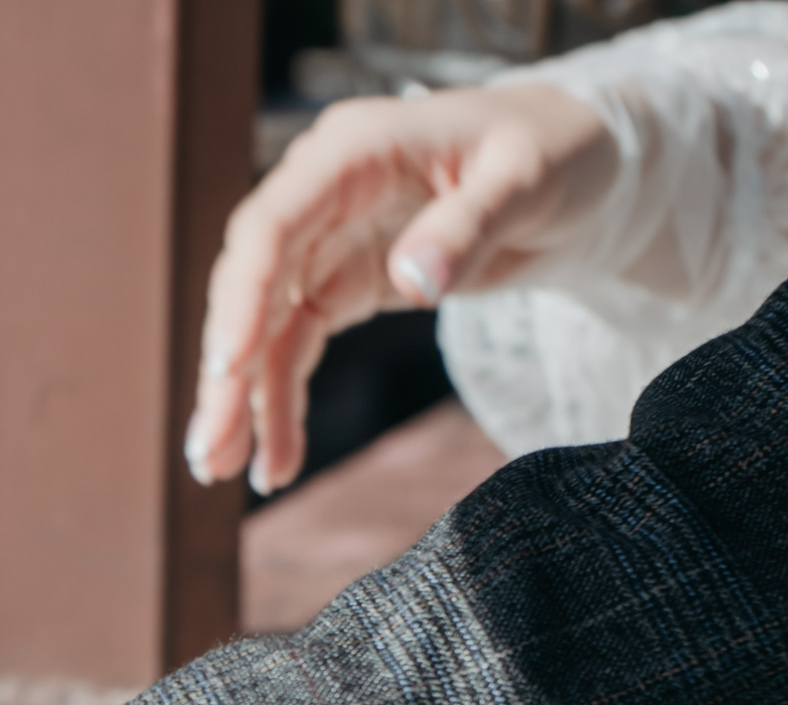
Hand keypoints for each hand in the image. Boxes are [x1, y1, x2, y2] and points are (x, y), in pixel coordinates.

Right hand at [186, 82, 613, 494]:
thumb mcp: (527, 179)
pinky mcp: (343, 285)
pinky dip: (280, 402)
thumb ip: (471, 224)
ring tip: (224, 472)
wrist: (574, 170)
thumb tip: (411, 280)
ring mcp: (326, 243)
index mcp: (354, 151)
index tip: (227, 367)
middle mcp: (322, 194)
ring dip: (240, 400)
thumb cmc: (553, 153)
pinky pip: (294, 348)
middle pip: (250, 284)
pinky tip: (277, 459)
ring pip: (261, 326)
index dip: (242, 296)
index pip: (273, 224)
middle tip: (213, 451)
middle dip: (226, 370)